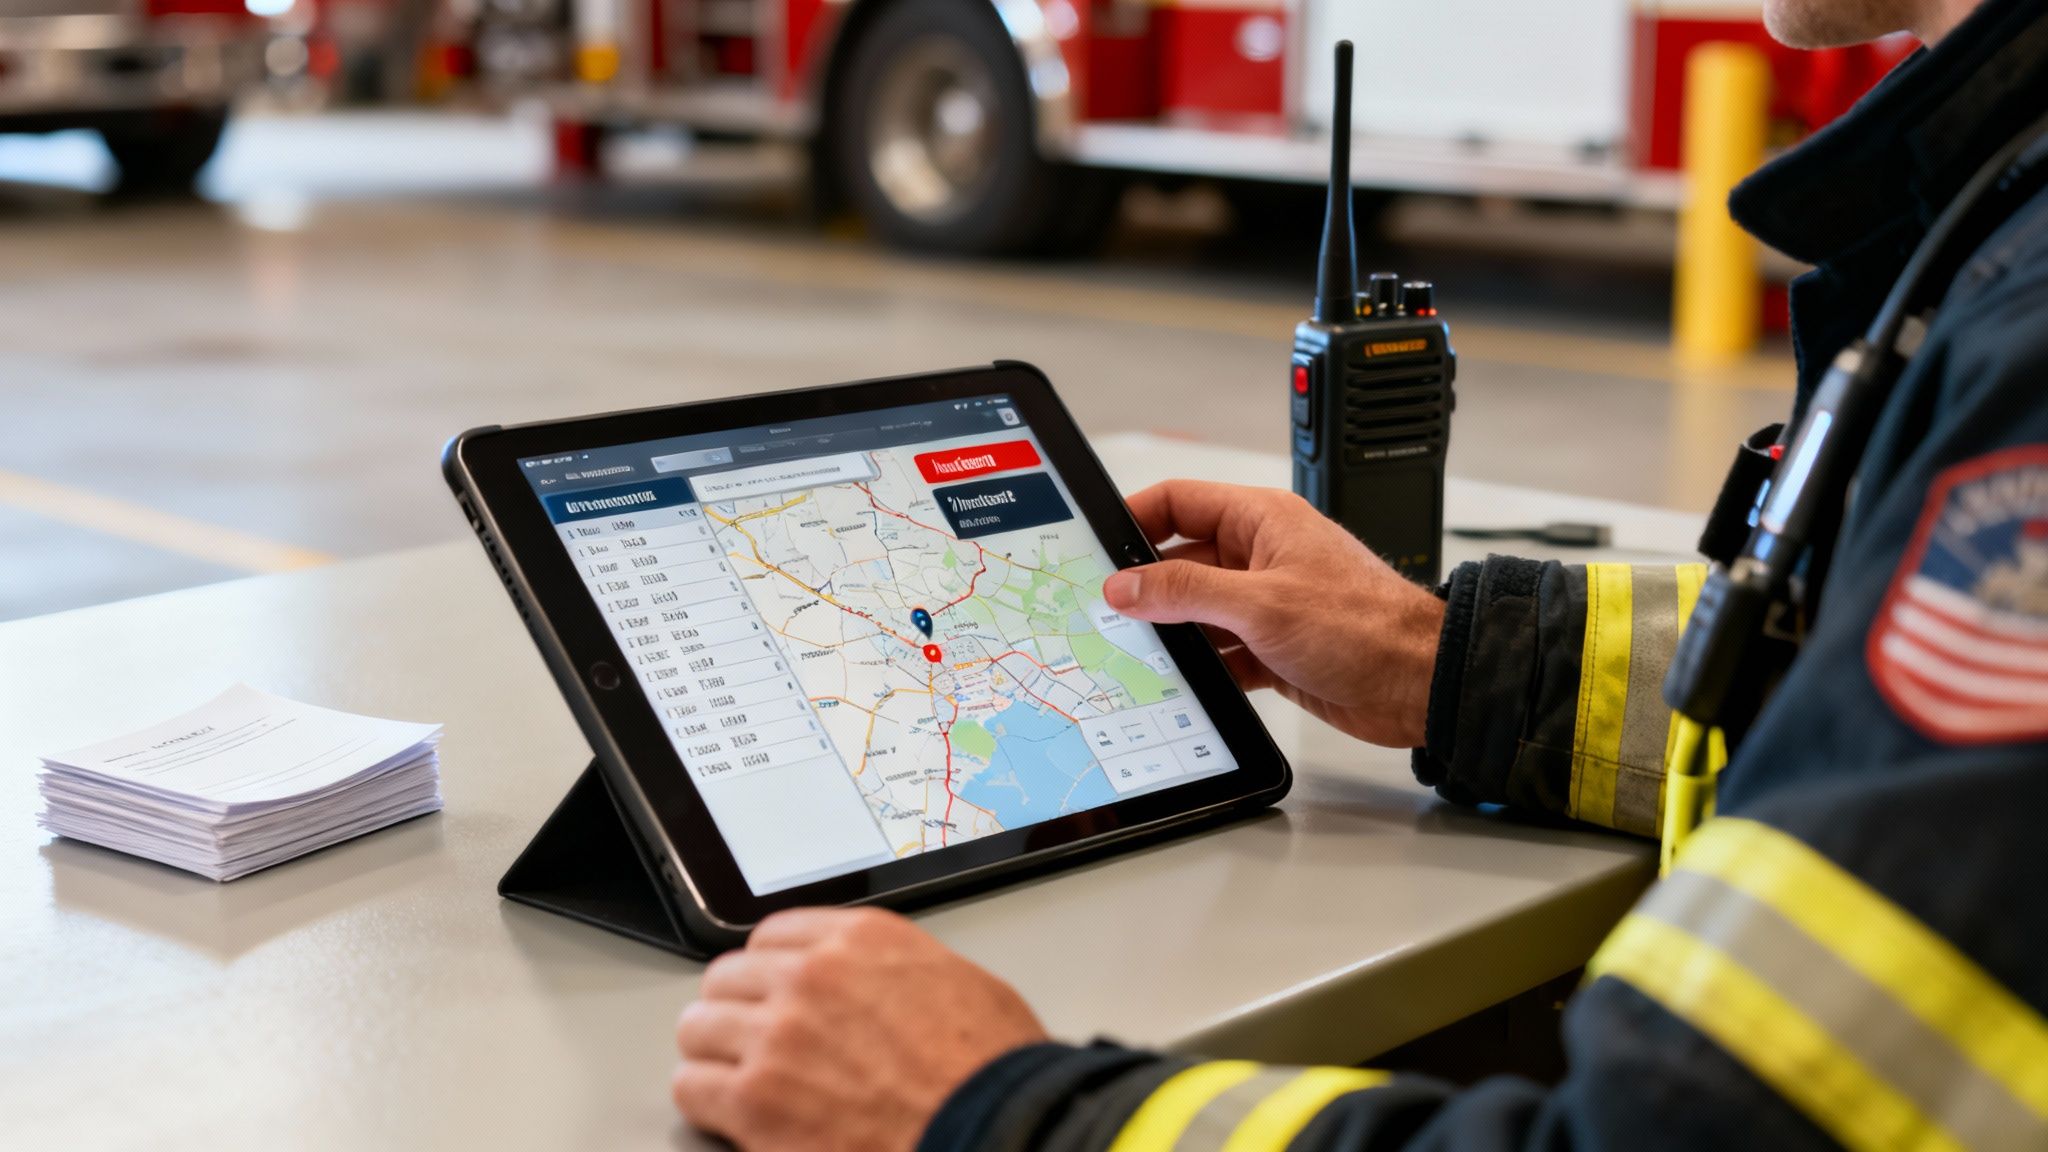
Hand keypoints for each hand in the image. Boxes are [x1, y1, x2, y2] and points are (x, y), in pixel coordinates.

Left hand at [673, 908, 1048, 1151]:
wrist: (993, 1131)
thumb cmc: (992, 1072)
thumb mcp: (957, 982)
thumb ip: (894, 971)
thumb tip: (873, 986)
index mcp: (861, 939)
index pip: (774, 935)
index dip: (769, 970)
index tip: (769, 991)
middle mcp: (812, 977)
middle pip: (728, 977)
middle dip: (737, 1010)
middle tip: (750, 1039)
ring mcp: (778, 1037)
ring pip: (698, 1028)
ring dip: (714, 1053)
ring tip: (733, 1077)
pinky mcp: (756, 1101)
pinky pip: (691, 1086)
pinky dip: (706, 1101)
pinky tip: (729, 1113)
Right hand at [1105, 480, 1444, 747]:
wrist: (1421, 684)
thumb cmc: (1366, 627)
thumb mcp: (1261, 603)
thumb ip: (1186, 591)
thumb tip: (1126, 585)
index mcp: (1262, 521)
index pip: (1180, 501)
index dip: (1134, 518)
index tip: (1096, 547)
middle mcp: (1262, 556)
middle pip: (1181, 560)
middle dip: (1146, 586)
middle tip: (1103, 608)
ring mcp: (1267, 604)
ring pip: (1198, 610)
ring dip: (1172, 631)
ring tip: (1134, 649)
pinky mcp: (1274, 648)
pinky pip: (1220, 651)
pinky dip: (1201, 667)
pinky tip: (1180, 682)